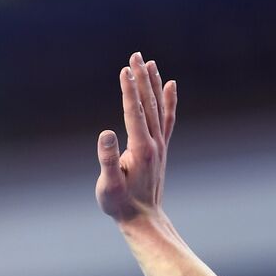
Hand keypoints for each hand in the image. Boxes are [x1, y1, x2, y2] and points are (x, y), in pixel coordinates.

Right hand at [95, 52, 176, 224]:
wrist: (143, 219)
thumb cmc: (120, 204)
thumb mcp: (108, 185)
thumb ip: (107, 159)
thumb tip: (105, 133)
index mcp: (141, 149)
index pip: (134, 112)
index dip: (129, 90)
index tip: (125, 70)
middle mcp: (154, 143)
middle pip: (148, 104)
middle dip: (141, 79)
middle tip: (135, 55)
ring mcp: (160, 145)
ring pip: (158, 107)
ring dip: (153, 84)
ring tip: (149, 63)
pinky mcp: (160, 148)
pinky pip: (167, 118)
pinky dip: (169, 100)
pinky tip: (170, 85)